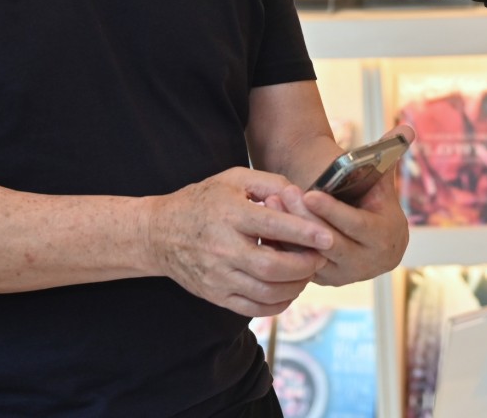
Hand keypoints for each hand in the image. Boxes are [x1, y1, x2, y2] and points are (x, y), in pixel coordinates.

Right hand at [146, 167, 333, 316]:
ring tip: (307, 272)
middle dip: (304, 265)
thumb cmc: (202, 201)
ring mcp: (217, 276)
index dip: (304, 233)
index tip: (328, 236)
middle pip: (272, 267)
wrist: (159, 234)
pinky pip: (254, 308)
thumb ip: (270, 182)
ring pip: (266, 291)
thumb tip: (302, 197)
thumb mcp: (233, 179)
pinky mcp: (215, 295)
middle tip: (321, 257)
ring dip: (295, 285)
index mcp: (228, 214)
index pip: (272, 226)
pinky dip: (278, 303)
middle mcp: (222, 248)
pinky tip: (289, 289)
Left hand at [270, 125, 413, 286]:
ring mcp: (344, 274)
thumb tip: (407, 128)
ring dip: (289, 232)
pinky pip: (301, 265)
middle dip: (306, 217)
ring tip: (272, 203)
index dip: (333, 210)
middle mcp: (366, 262)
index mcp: (385, 238)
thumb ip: (391, 154)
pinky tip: (268, 223)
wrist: (374, 243)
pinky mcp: (324, 280)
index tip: (310, 193)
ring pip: (312, 255)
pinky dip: (284, 246)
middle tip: (286, 192)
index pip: (356, 225)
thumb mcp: (383, 182)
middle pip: (330, 241)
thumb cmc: (376, 204)